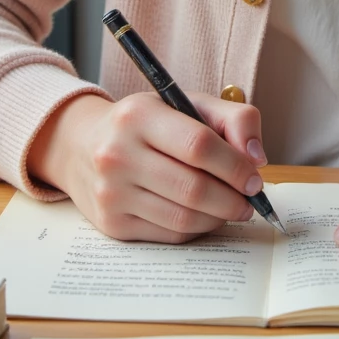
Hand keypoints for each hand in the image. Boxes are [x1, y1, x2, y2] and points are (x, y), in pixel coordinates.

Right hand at [26, 90, 268, 242]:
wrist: (81, 146)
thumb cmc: (146, 124)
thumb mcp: (186, 104)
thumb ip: (233, 118)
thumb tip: (256, 159)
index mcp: (138, 115)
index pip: (198, 145)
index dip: (235, 166)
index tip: (254, 177)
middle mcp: (118, 154)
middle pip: (193, 188)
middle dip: (233, 198)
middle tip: (250, 199)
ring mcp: (111, 193)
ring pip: (183, 217)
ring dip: (219, 217)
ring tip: (233, 208)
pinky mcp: (112, 224)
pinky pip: (169, 234)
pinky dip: (197, 228)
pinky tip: (205, 216)